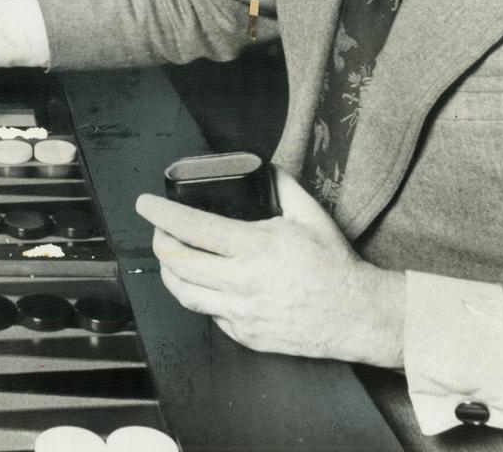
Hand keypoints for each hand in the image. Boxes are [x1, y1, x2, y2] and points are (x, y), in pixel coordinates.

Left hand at [135, 168, 405, 367]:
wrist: (358, 315)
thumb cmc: (335, 265)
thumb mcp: (310, 215)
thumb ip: (282, 185)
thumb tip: (263, 166)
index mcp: (254, 248)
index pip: (191, 228)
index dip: (161, 214)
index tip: (144, 204)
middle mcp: (242, 282)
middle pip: (176, 263)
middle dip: (160, 242)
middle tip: (161, 231)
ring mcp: (241, 314)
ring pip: (183, 294)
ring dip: (170, 272)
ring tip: (173, 257)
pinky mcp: (245, 336)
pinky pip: (208, 314)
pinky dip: (200, 296)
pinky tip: (206, 284)